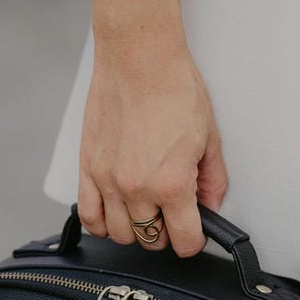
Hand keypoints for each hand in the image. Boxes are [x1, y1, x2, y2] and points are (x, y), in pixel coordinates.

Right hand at [78, 25, 227, 256]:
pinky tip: (116, 213)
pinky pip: (89, 216)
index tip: (195, 232)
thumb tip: (210, 206)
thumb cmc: (174, 88)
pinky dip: (102, 223)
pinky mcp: (88, 168)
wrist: (139, 57)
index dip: (194, 240)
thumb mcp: (208, 139)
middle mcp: (137, 188)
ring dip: (136, 229)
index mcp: (172, 184)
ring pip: (120, 235)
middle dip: (166, 233)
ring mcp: (108, 180)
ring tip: (146, 209)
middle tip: (173, 212)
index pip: (184, 242)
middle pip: (152, 241)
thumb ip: (212, 181)